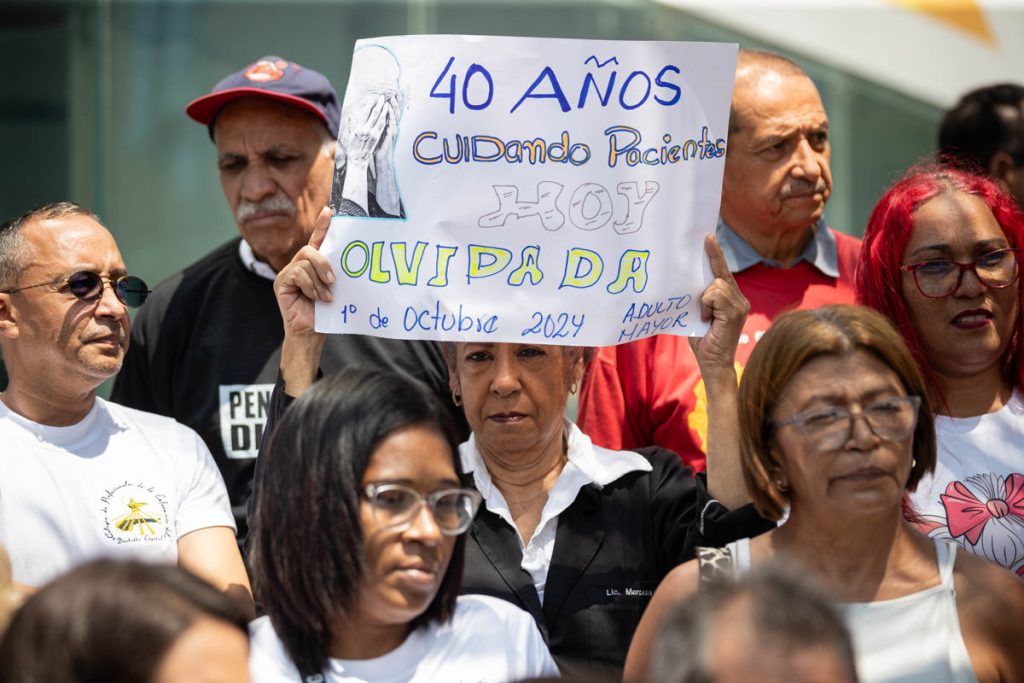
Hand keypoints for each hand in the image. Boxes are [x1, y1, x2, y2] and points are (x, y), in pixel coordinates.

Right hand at [274, 207, 334, 337]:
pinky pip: (297, 274)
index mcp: (313, 264)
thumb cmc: (325, 312)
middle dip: (324, 264)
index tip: (330, 211)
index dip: (322, 224)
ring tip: (325, 297)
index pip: (317, 240)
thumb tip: (348, 258)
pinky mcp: (281, 282)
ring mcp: (288, 272)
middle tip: (333, 281)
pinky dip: (310, 287)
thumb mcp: (334, 287)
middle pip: (310, 250)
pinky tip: (315, 298)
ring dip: (318, 282)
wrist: (312, 332)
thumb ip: (335, 272)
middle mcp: (299, 265)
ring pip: (305, 263)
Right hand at [346, 95, 389, 169]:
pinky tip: (387, 116)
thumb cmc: (353, 148)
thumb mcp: (350, 135)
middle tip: (382, 98)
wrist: (358, 159)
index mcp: (359, 128)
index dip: (370, 105)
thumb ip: (352, 125)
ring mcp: (373, 134)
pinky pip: (382, 127)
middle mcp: (366, 130)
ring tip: (387, 104)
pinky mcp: (377, 138)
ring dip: (384, 111)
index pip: (365, 113)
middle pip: (374, 115)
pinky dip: (384, 120)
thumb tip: (352, 116)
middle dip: (379, 105)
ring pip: (380, 120)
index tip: (373, 98)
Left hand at [688, 234, 748, 382]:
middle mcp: (739, 299)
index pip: (722, 272)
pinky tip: (707, 319)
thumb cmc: (703, 341)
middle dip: (712, 258)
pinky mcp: (735, 311)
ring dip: (703, 299)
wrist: (712, 364)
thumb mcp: (698, 314)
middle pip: (721, 272)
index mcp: (731, 298)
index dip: (716, 254)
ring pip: (716, 284)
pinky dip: (706, 305)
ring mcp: (740, 305)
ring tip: (704, 317)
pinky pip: (714, 294)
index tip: (708, 236)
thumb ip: (699, 298)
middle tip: (706, 238)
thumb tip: (686, 280)